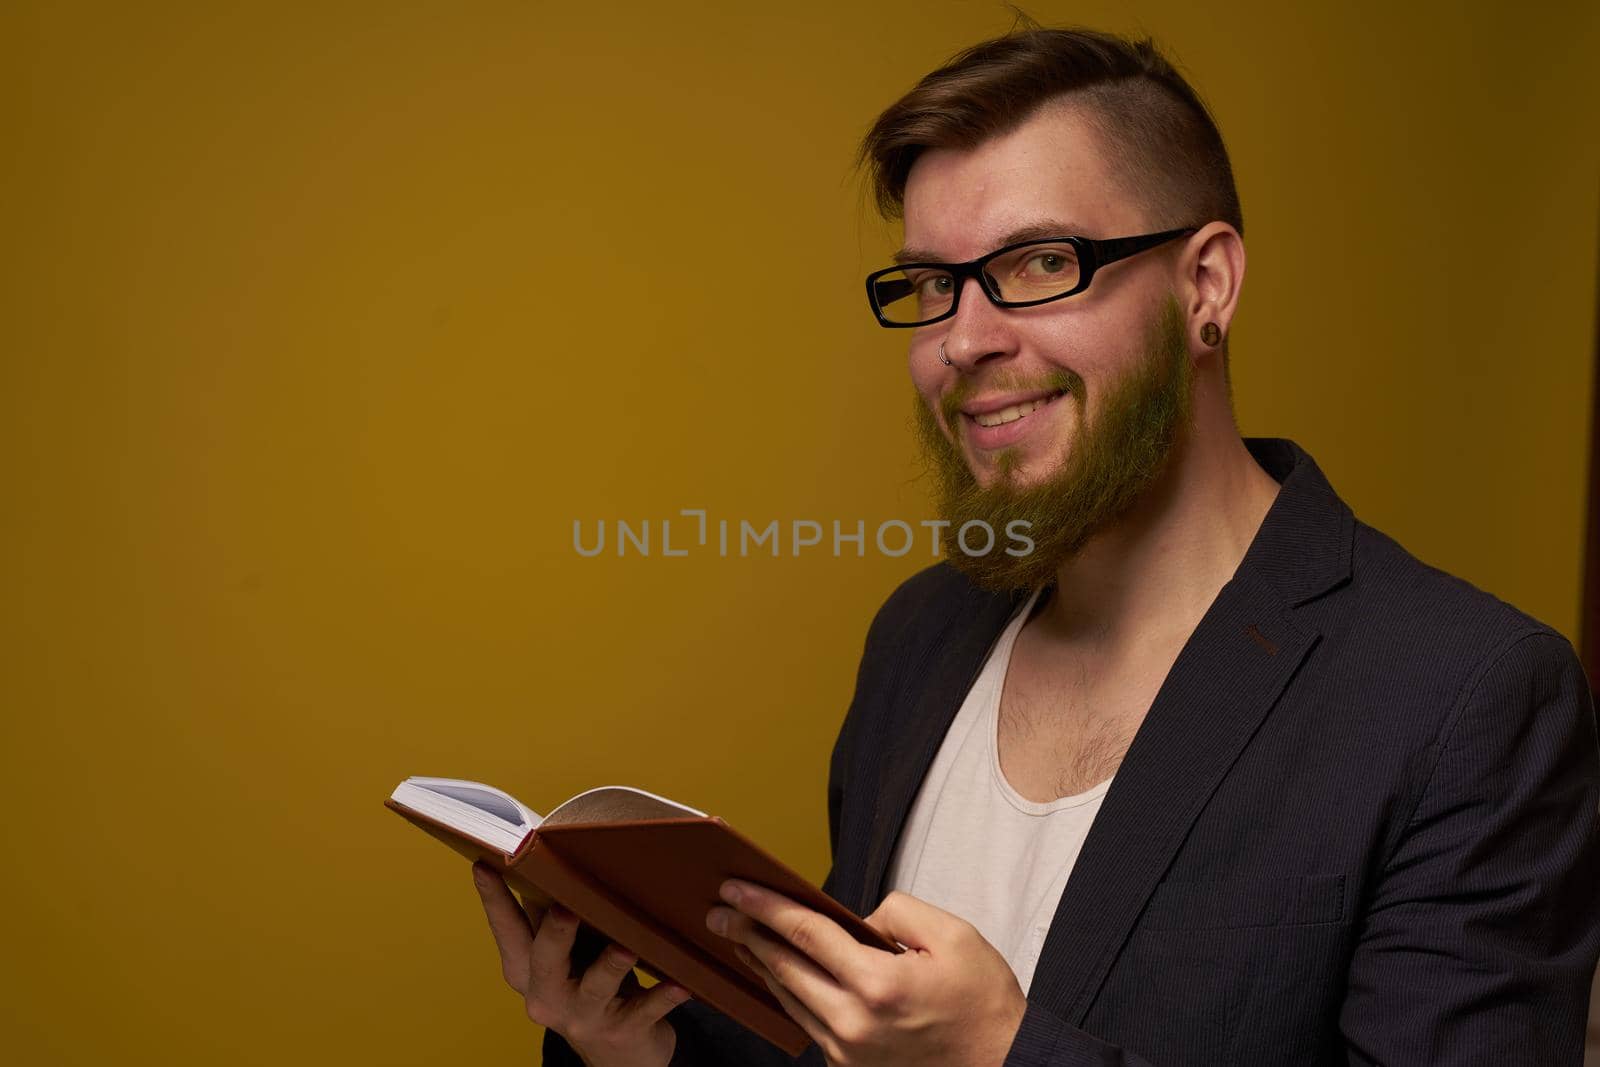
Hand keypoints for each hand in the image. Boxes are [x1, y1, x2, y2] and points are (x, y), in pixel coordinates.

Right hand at [473, 861, 690, 1066]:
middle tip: (564, 907)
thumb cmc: (592, 984)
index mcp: (528, 971)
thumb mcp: (566, 955)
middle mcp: (548, 996)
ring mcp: (584, 1016)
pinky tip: (681, 984)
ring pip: (596, 988)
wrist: (619, 1053)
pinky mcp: (621, 1031)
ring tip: (627, 948)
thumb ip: (554, 918)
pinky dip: (663, 996)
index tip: (485, 864)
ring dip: (610, 966)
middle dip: (555, 933)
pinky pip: (645, 1011)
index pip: (507, 931)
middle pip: (545, 960)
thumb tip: (548, 856)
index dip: (495, 900)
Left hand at [705, 880, 1026, 1065]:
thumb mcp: (953, 935)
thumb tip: (857, 921)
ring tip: (740, 936)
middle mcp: (855, 1023)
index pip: (805, 934)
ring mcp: (848, 1051)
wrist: (1002, 1063)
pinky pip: (807, 1022)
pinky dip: (788, 993)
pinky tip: (779, 973)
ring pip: (788, 998)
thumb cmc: (982, 1000)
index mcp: (879, 984)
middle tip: (719, 909)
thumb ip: (896, 913)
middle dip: (746, 933)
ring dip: (761, 964)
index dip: (765, 907)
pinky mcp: (850, 1066)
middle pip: (784, 967)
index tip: (735, 887)